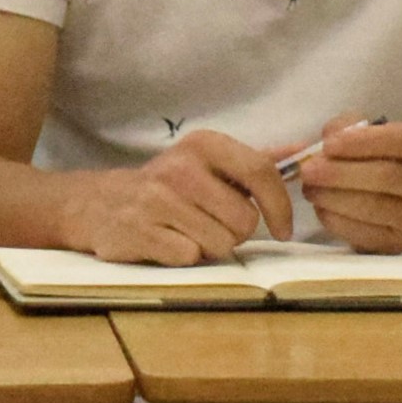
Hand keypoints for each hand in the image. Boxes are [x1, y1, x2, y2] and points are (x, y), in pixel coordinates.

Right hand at [67, 129, 293, 264]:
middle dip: (236, 232)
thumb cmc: (166, 187)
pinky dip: (184, 257)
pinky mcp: (141, 231)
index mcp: (203, 144)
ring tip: (187, 232)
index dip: (280, 206)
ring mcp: (158, 199)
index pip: (261, 171)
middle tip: (212, 224)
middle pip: (244, 220)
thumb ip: (255, 161)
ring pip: (221, 243)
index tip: (283, 229)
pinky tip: (167, 241)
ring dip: (210, 246)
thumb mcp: (207, 163)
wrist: (98, 203)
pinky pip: (190, 257)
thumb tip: (303, 150)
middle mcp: (180, 167)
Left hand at [296, 117, 401, 253]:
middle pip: (386, 176)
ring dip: (332, 197)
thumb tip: (320, 140)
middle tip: (307, 170)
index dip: (364, 141)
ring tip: (309, 187)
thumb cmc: (384, 157)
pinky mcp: (396, 244)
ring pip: (372, 208)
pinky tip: (321, 207)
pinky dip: (335, 219)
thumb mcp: (373, 132)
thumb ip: (347, 128)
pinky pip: (362, 233)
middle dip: (339, 173)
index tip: (328, 144)